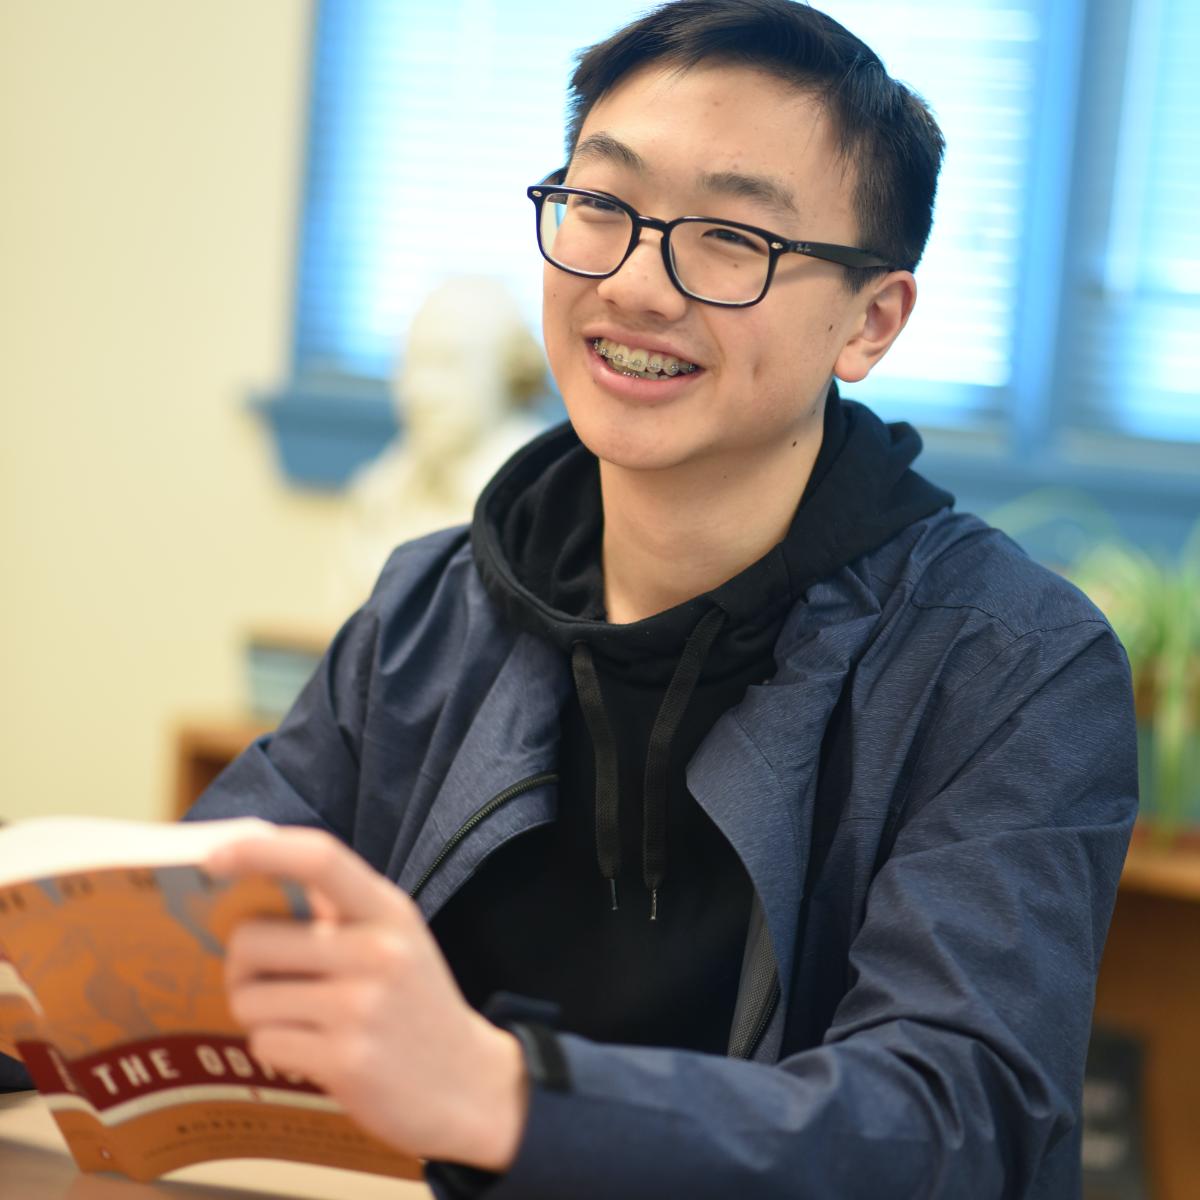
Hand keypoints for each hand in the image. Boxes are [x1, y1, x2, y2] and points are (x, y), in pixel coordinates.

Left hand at [204, 827, 528, 1170]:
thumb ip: (339, 907)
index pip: (320, 858)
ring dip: (260, 1013)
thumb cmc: (416, 1001)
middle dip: (241, 965)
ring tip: (300, 1020)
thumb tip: (254, 872)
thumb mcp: (397, 936)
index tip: (214, 857)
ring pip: (250, 999)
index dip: (261, 851)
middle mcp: (377, 950)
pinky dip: (277, 1050)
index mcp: (388, 910)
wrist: (470, 1083)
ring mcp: (361, 1007)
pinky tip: (314, 1052)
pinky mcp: (345, 1061)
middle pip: (254, 939)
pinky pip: (265, 1044)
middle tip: (262, 980)